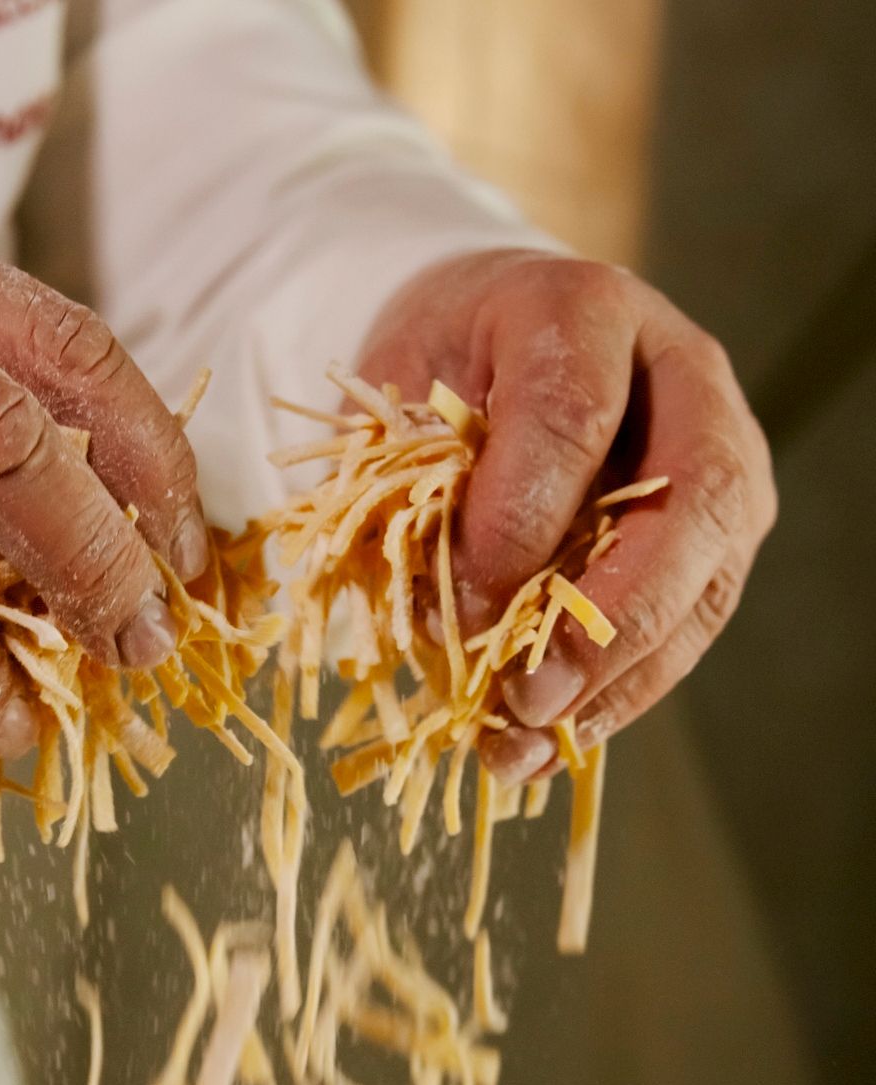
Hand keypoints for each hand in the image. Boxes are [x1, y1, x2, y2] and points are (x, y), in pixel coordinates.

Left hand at [357, 249, 775, 782]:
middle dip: (607, 617)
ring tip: (530, 741)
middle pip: (687, 502)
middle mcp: (678, 374)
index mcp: (580, 312)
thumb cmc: (435, 369)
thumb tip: (444, 620)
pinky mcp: (720, 526)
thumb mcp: (395, 405)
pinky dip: (622, 689)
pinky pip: (692, 618)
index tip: (465, 602)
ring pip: (705, 578)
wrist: (484, 336)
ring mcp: (718, 450)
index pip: (570, 415)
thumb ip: (412, 488)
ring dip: (620, 678)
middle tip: (529, 696)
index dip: (519, 519)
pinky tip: (557, 739)